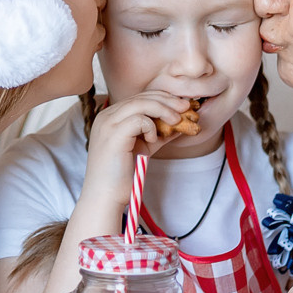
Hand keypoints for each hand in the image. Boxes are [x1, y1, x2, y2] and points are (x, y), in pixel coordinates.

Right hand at [77, 90, 192, 208]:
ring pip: (141, 103)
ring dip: (164, 110)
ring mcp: (107, 124)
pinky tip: (152, 139)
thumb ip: (158, 133)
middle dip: (167, 100)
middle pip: (141, 97)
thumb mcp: (144, 147)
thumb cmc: (122, 174)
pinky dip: (151, 127)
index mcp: (111, 117)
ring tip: (177, 121)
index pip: (139, 98)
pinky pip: (139, 120)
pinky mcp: (113, 134)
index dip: (162, 98)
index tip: (182, 105)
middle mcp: (106, 116)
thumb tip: (180, 123)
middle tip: (186, 107)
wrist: (106, 195)